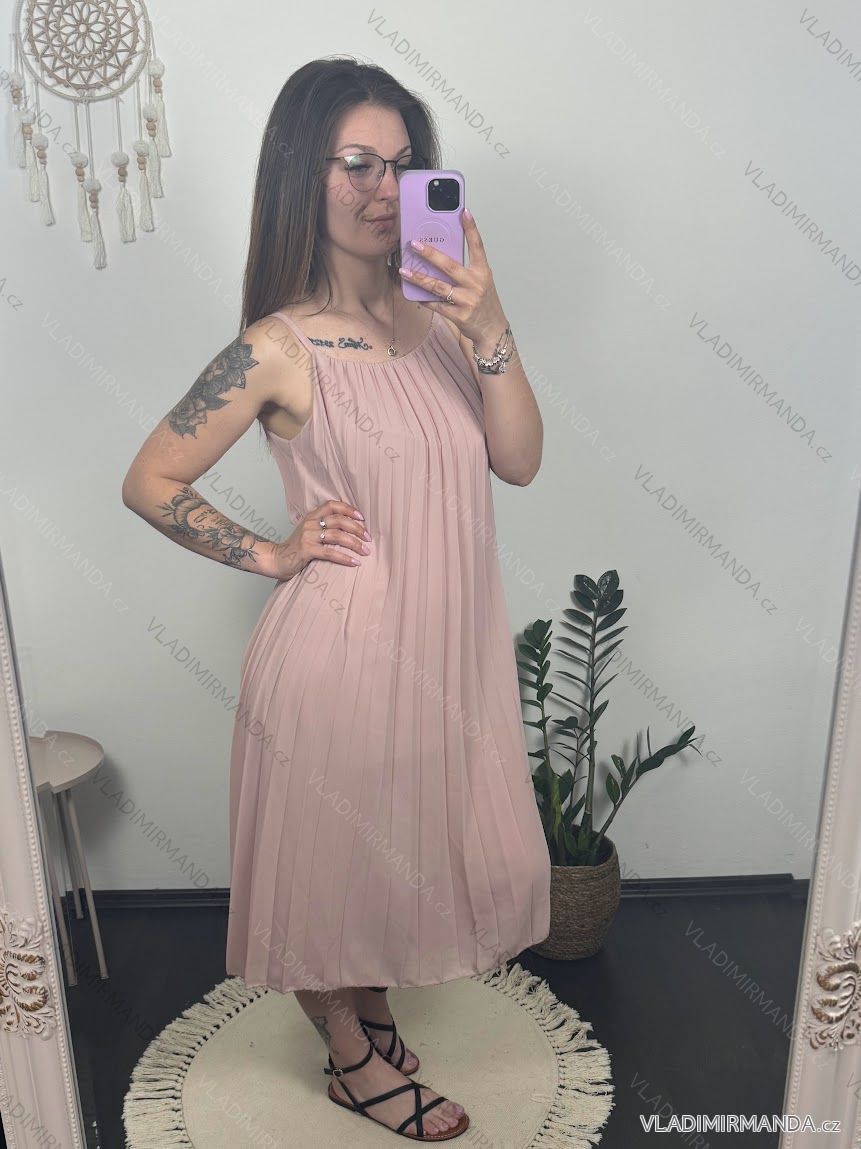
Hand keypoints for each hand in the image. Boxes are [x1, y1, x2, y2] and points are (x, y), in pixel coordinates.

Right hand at [272, 499, 369, 578]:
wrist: (276, 559)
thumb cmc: (296, 548)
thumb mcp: (309, 532)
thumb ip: (323, 527)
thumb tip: (349, 529)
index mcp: (311, 516)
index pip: (332, 505)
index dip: (349, 509)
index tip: (362, 518)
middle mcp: (310, 523)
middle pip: (338, 520)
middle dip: (357, 529)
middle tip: (368, 538)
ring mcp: (307, 536)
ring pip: (337, 536)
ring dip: (354, 543)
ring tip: (365, 551)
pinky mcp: (306, 550)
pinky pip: (330, 553)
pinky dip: (344, 558)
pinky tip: (354, 562)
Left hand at [399, 210, 507, 352]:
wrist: (492, 330)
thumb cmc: (484, 302)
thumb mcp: (480, 281)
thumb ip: (465, 269)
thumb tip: (440, 256)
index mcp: (482, 272)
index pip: (478, 246)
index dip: (471, 228)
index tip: (463, 212)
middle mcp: (476, 284)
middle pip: (450, 266)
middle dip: (430, 254)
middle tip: (414, 244)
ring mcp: (467, 301)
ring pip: (438, 287)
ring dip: (419, 278)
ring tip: (405, 271)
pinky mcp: (459, 316)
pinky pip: (436, 305)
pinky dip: (423, 299)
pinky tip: (412, 293)